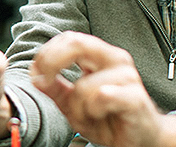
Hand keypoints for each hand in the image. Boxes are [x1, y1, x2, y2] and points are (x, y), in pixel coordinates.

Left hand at [30, 31, 175, 146]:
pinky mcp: (135, 96)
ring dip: (76, 107)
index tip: (36, 74)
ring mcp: (127, 76)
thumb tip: (35, 75)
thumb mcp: (72, 103)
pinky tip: (101, 115)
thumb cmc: (107, 117)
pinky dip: (93, 111)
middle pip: (76, 43)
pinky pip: (101, 97)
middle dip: (51, 62)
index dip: (46, 54)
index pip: (69, 38)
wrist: (140, 139)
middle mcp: (114, 59)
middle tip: (45, 83)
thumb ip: (55, 87)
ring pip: (83, 85)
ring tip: (88, 115)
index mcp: (99, 55)